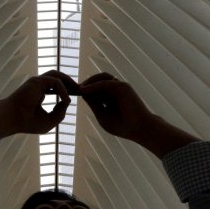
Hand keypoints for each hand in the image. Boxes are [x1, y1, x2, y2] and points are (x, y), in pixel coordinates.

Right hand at [0, 71, 72, 137]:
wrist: (13, 119)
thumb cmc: (27, 122)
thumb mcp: (49, 120)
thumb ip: (60, 112)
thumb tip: (68, 102)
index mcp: (39, 94)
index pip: (56, 87)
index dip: (68, 90)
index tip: (78, 95)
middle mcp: (38, 86)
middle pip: (58, 79)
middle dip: (71, 83)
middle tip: (82, 90)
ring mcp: (37, 82)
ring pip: (57, 75)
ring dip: (69, 81)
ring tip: (78, 90)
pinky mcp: (37, 81)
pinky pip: (54, 81)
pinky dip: (62, 89)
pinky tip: (66, 99)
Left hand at [79, 72, 199, 157]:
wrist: (140, 129)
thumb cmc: (123, 126)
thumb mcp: (103, 116)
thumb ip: (94, 105)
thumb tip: (82, 94)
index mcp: (110, 97)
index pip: (94, 89)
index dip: (83, 89)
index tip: (69, 93)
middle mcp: (115, 89)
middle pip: (96, 80)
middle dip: (84, 83)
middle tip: (70, 88)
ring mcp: (120, 86)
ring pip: (101, 78)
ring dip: (88, 82)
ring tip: (77, 89)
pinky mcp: (123, 87)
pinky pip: (106, 83)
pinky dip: (94, 85)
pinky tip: (84, 90)